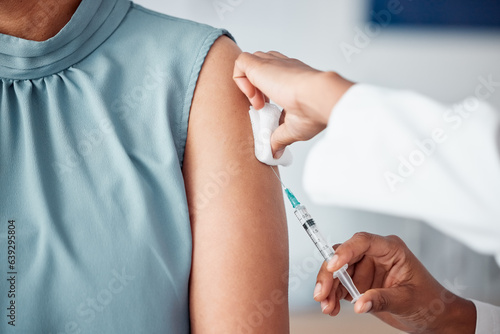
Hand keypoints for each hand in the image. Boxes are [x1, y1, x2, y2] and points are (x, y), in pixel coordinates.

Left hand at [233, 51, 353, 157]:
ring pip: (250, 62)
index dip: (266, 92)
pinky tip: (252, 97)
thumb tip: (275, 152)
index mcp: (294, 78)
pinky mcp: (261, 64)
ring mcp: (273, 63)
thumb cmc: (314, 111)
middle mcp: (284, 67)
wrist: (319, 98)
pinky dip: (240, 79)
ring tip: (258, 103)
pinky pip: (240, 63)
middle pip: (261, 66)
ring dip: (248, 84)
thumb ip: (280, 138)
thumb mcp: (294, 128)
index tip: (269, 109)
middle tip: (262, 106)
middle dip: (256, 86)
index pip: (275, 77)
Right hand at [314, 232, 475, 333]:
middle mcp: (375, 255)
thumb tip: (359, 303)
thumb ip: (382, 299)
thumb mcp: (407, 300)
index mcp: (390, 249)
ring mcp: (366, 268)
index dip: (345, 251)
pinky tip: (331, 307)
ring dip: (328, 288)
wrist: (433, 318)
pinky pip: (340, 285)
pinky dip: (332, 296)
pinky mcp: (360, 282)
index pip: (362, 242)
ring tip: (326, 306)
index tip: (332, 266)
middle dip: (329, 274)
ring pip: (337, 271)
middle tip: (322, 292)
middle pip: (343, 256)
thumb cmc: (429, 302)